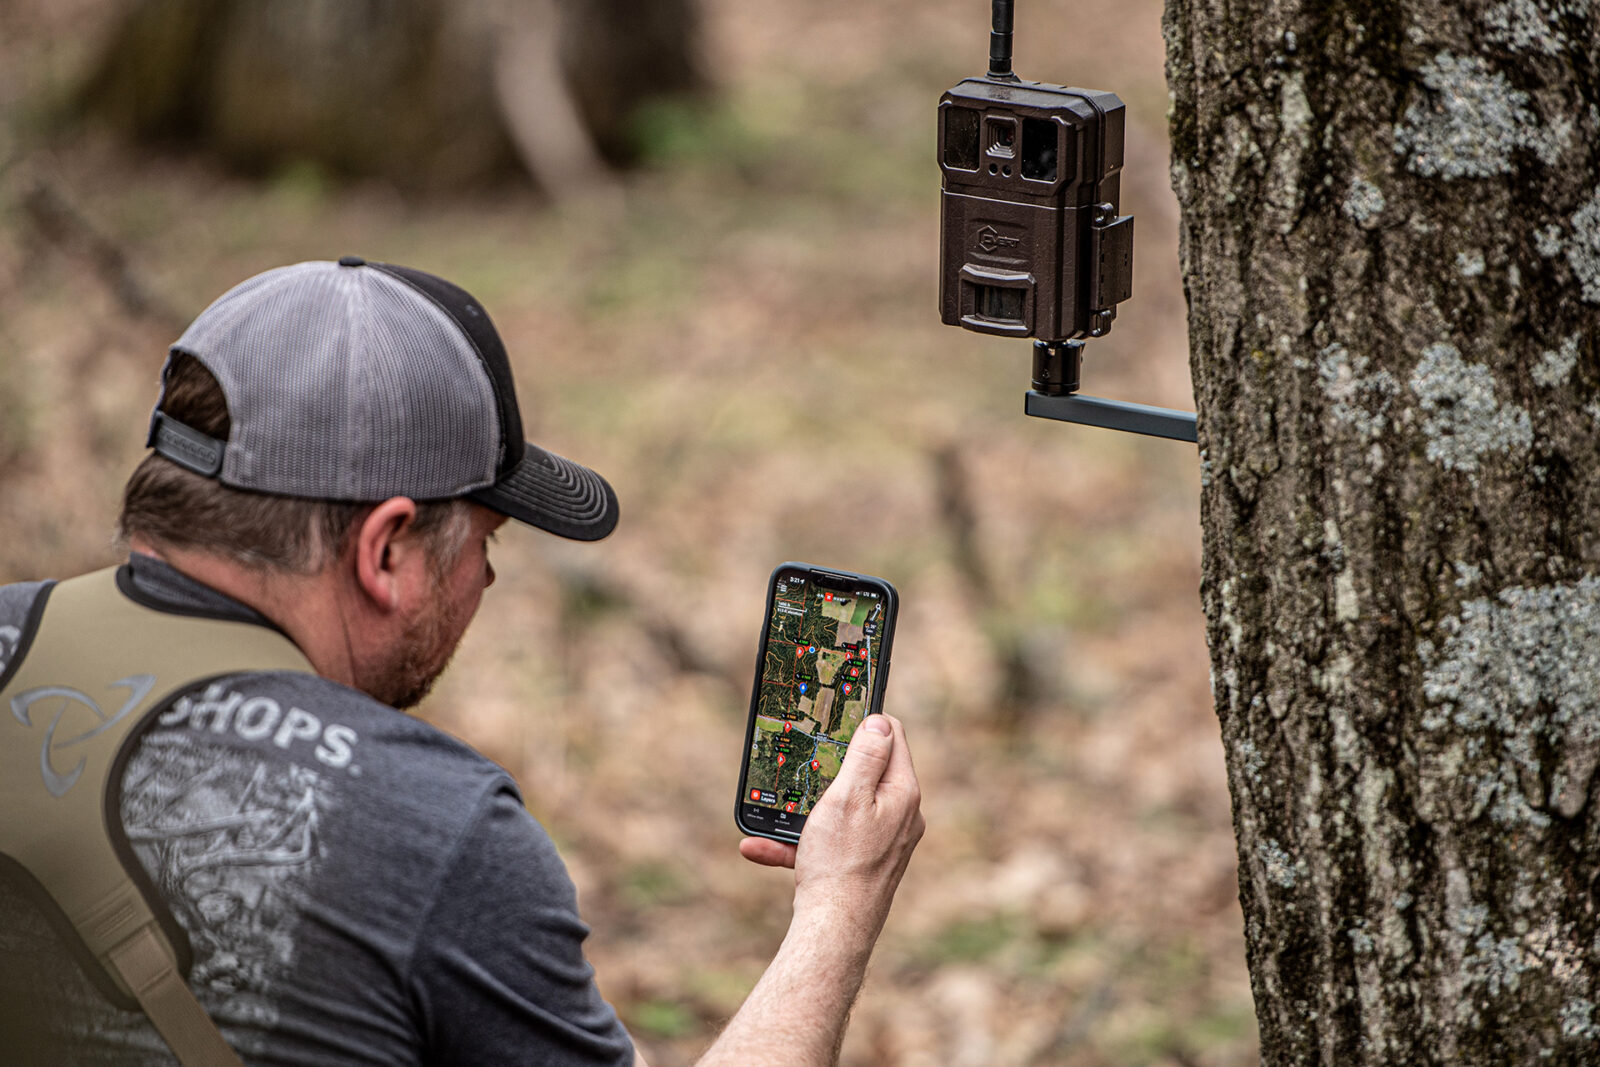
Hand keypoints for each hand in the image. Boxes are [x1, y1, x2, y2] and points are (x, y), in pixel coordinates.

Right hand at [741, 713, 923, 934]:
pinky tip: (760, 848)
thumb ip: (866, 756)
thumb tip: (880, 721)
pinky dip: (799, 842)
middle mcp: (901, 815)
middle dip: (830, 767)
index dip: (865, 722)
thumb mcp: (848, 797)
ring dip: (805, 808)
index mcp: (902, 793)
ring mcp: (884, 841)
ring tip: (774, 811)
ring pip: (842, 808)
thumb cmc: (840, 862)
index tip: (835, 718)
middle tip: (803, 761)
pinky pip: (830, 841)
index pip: (892, 736)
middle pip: (867, 771)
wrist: (834, 932)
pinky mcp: (864, 862)